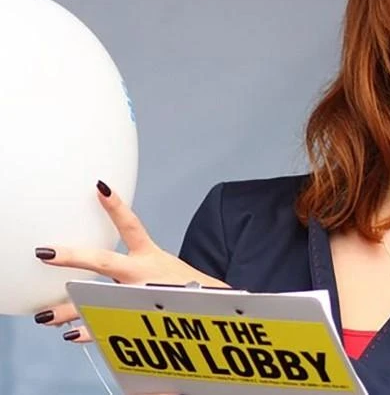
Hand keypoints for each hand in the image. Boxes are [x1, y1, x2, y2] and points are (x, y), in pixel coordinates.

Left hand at [34, 180, 227, 341]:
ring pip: (98, 300)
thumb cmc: (186, 287)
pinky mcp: (139, 318)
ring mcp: (138, 296)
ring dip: (68, 309)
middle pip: (105, 262)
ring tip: (44, 315)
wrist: (212, 307)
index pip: (132, 226)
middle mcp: (143, 274)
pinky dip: (89, 331)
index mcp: (152, 257)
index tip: (99, 188)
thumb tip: (109, 264)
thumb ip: (141, 264)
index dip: (116, 207)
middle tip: (46, 252)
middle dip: (74, 257)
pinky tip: (73, 334)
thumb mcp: (166, 268)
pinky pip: (109, 326)